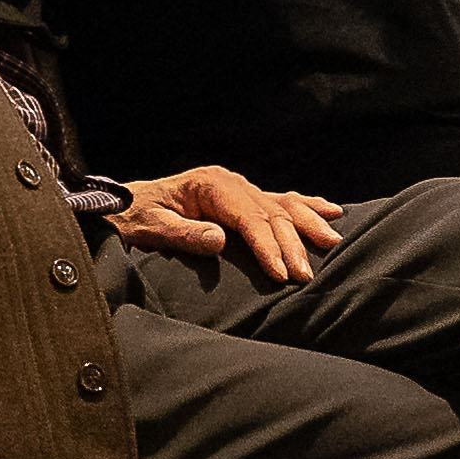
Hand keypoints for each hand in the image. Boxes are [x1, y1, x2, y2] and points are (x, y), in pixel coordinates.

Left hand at [112, 166, 344, 284]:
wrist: (126, 206)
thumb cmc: (136, 218)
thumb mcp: (151, 227)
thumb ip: (183, 233)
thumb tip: (220, 238)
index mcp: (210, 184)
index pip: (248, 216)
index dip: (266, 245)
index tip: (281, 273)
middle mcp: (230, 183)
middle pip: (269, 213)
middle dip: (291, 244)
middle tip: (305, 276)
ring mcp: (239, 189)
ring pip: (282, 205)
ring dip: (308, 225)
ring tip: (332, 243)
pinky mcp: (244, 200)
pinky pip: (281, 202)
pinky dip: (307, 207)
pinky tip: (332, 211)